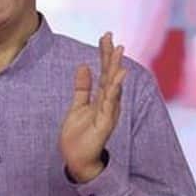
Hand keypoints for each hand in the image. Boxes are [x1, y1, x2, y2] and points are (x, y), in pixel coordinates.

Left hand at [60, 33, 125, 183]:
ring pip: (113, 88)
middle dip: (111, 57)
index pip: (104, 72)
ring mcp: (108, 113)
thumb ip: (82, 87)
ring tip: (118, 52)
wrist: (77, 159)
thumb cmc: (79, 135)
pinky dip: (113, 91)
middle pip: (111, 76)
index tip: (105, 36)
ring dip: (115, 70)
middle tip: (112, 38)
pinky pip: (110, 105)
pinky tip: (115, 79)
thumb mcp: (78, 106)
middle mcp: (109, 103)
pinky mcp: (105, 124)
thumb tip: (83, 66)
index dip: (105, 54)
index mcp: (102, 98)